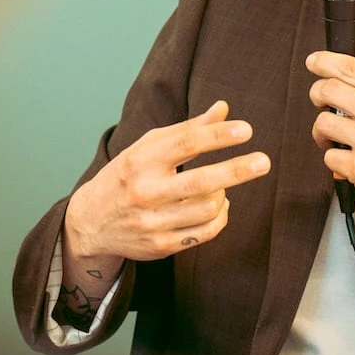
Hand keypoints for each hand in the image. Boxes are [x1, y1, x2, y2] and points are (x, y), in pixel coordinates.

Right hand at [63, 100, 270, 262]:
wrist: (90, 221)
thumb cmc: (127, 175)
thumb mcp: (148, 147)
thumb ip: (188, 130)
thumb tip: (224, 109)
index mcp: (140, 160)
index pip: (185, 144)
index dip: (218, 136)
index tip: (246, 130)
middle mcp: (144, 192)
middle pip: (200, 182)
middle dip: (235, 170)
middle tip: (263, 161)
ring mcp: (152, 222)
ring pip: (206, 209)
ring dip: (224, 194)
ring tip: (226, 185)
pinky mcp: (160, 246)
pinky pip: (204, 232)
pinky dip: (220, 217)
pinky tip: (220, 205)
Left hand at [306, 51, 354, 286]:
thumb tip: (352, 86)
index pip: (350, 67)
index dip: (324, 62)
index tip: (315, 62)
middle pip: (327, 89)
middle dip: (317, 95)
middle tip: (320, 103)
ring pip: (322, 122)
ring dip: (322, 132)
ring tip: (334, 139)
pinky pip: (329, 157)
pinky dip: (336, 161)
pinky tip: (350, 162)